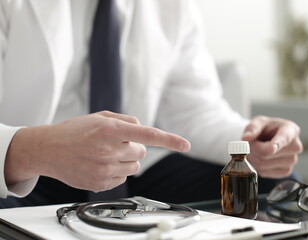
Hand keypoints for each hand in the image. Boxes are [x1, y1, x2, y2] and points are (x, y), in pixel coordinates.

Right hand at [5, 111, 190, 191]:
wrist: (48, 150)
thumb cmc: (75, 131)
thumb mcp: (100, 117)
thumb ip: (126, 121)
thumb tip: (142, 129)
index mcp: (111, 130)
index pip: (148, 135)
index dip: (170, 140)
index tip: (186, 145)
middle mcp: (110, 150)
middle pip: (142, 152)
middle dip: (133, 147)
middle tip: (115, 143)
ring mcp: (105, 169)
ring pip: (134, 166)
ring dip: (126, 160)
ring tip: (105, 154)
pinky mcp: (101, 184)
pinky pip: (123, 178)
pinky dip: (116, 171)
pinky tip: (99, 164)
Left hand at [242, 115, 302, 177]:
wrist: (268, 138)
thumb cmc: (266, 128)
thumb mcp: (258, 122)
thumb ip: (252, 128)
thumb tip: (246, 137)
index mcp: (291, 130)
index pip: (285, 138)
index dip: (277, 144)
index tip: (271, 148)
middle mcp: (295, 146)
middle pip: (267, 153)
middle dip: (254, 149)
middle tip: (251, 143)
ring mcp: (292, 160)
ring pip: (263, 164)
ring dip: (253, 158)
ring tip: (256, 150)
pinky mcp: (286, 171)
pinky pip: (265, 172)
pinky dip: (257, 167)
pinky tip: (260, 158)